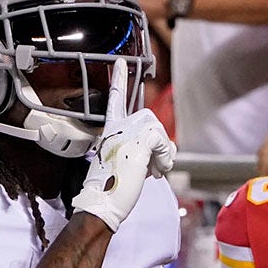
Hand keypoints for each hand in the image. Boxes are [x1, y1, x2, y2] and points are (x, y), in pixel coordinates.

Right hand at [72, 59, 175, 230]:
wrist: (101, 205)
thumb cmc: (112, 189)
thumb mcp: (126, 163)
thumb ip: (142, 150)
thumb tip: (166, 151)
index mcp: (110, 131)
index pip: (114, 101)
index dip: (118, 81)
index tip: (121, 63)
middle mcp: (116, 128)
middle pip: (151, 121)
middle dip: (160, 143)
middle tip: (156, 166)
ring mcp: (126, 134)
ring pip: (159, 131)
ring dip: (163, 153)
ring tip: (155, 171)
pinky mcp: (137, 143)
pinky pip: (163, 142)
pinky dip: (165, 158)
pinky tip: (157, 171)